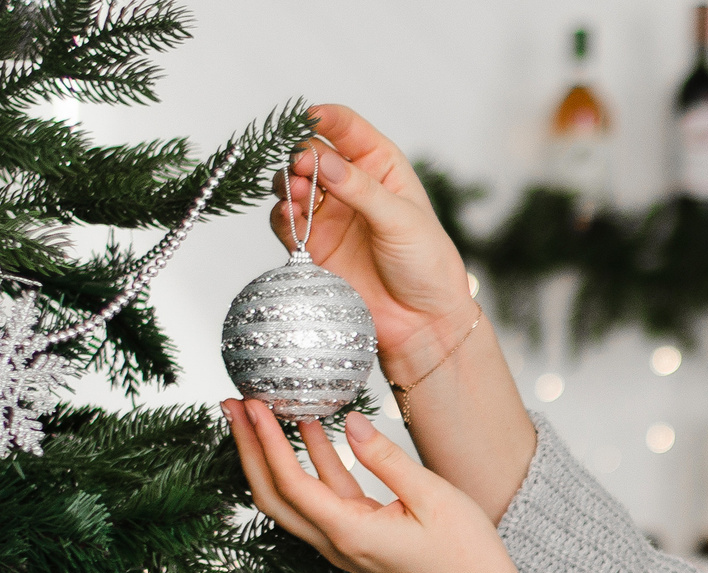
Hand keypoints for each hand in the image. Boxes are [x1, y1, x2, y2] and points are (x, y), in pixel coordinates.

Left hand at [220, 401, 511, 572]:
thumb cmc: (466, 556)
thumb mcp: (432, 496)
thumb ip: (385, 458)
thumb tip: (349, 422)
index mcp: (350, 533)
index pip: (291, 483)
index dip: (266, 442)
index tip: (251, 405)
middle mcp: (337, 544)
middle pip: (272, 495)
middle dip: (248, 449)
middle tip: (231, 404)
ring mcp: (345, 544)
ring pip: (292, 498)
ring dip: (272, 455)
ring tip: (257, 414)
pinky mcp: (358, 539)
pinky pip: (321, 500)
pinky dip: (310, 465)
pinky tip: (311, 433)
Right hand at [278, 106, 478, 386]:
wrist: (422, 322)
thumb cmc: (426, 264)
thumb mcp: (401, 220)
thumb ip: (360, 189)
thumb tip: (321, 161)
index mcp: (381, 166)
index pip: (346, 128)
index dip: (325, 118)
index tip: (308, 116)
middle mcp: (351, 185)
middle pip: (311, 153)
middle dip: (301, 154)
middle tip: (302, 167)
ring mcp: (330, 214)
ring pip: (293, 184)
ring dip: (288, 182)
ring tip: (297, 191)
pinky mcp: (313, 245)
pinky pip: (286, 222)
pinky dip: (281, 214)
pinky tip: (289, 214)